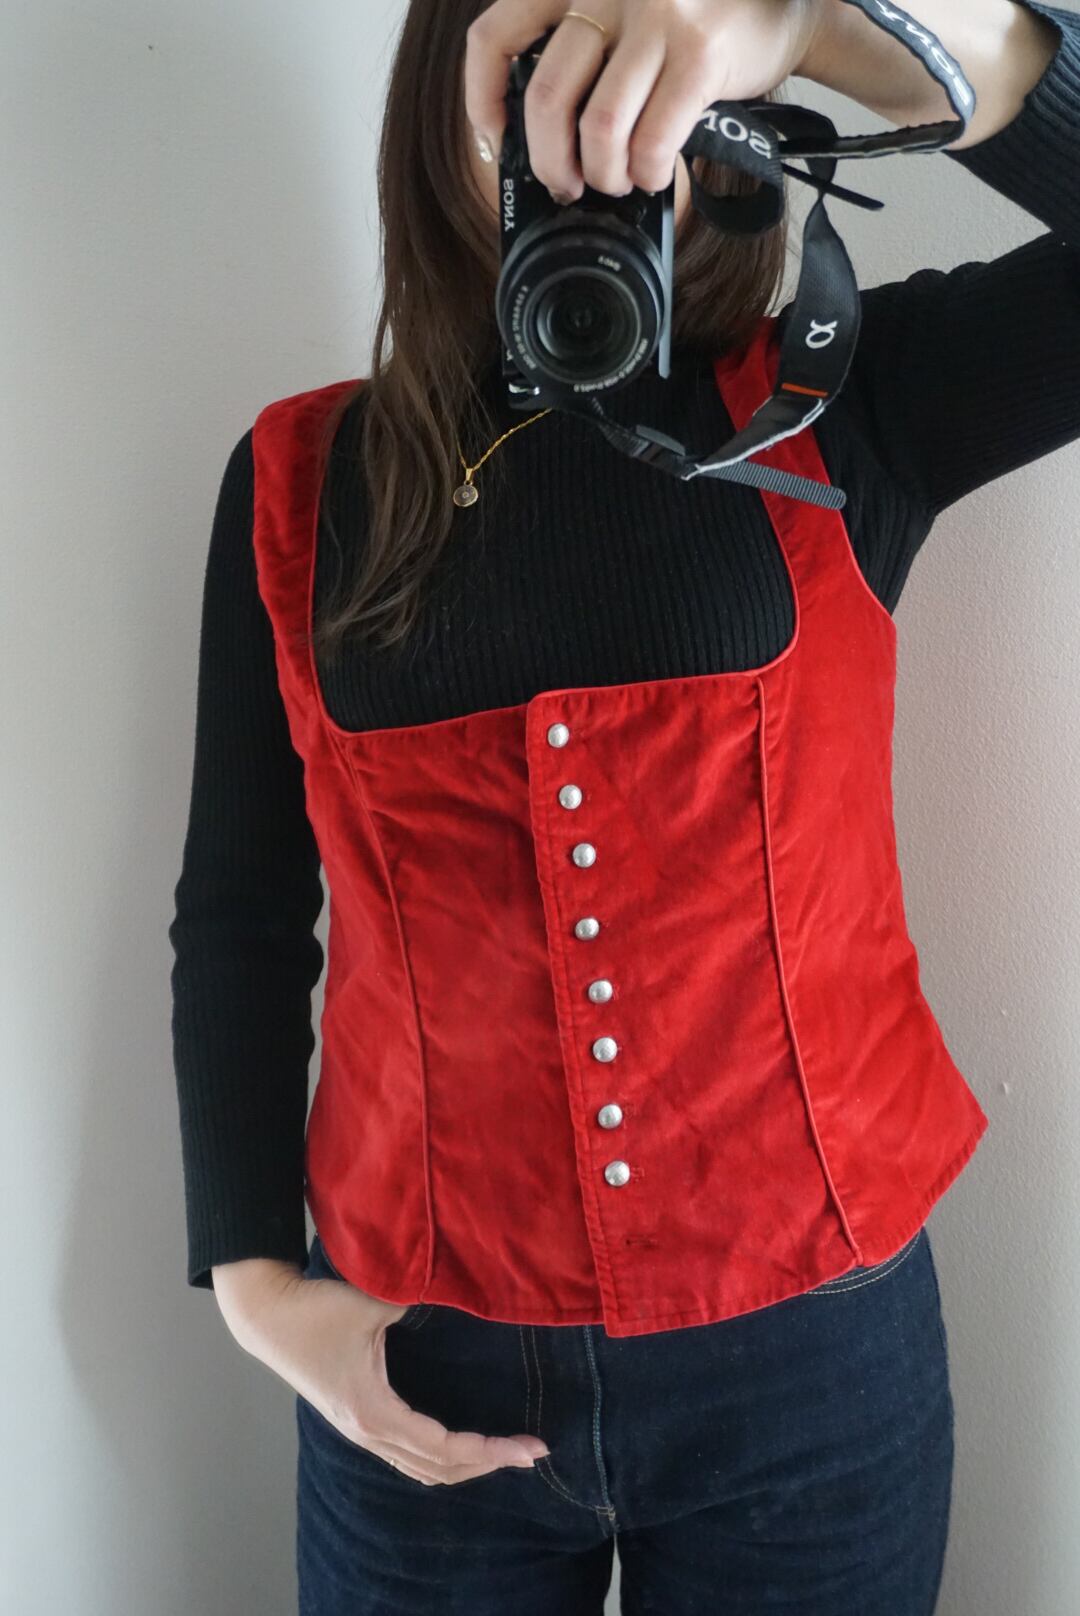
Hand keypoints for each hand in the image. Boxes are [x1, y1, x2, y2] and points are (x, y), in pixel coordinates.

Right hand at [212, 1257, 548, 1486]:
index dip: (490, 1450)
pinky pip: (405, 1454)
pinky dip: (438, 1458)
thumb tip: (460, 1302)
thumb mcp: (373, 1304)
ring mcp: (359, 1430)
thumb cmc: (317, 1309)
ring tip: (503, 1454)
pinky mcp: (355, 1419)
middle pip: (438, 1468)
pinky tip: (459, 1446)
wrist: (267, 1315)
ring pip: (420, 1467)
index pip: (444, 1447)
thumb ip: (418, 1306)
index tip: (529, 1448)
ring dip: (464, 1465)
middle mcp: (368, 1432)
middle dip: (488, 1462)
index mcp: (374, 1412)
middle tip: (532, 1453)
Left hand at [465, 0, 824, 200]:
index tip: (497, 140)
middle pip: (546, 97)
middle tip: (567, 184)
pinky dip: (647, 173)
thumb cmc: (695, 24)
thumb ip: (583, 55)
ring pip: (598, 127)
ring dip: (604, 174)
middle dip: (551, 161)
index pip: (496, 36)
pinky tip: (654, 173)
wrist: (782, 8)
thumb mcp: (624, 19)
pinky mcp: (699, 55)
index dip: (483, 99)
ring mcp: (656, 17)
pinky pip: (651, 139)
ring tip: (619, 180)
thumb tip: (539, 138)